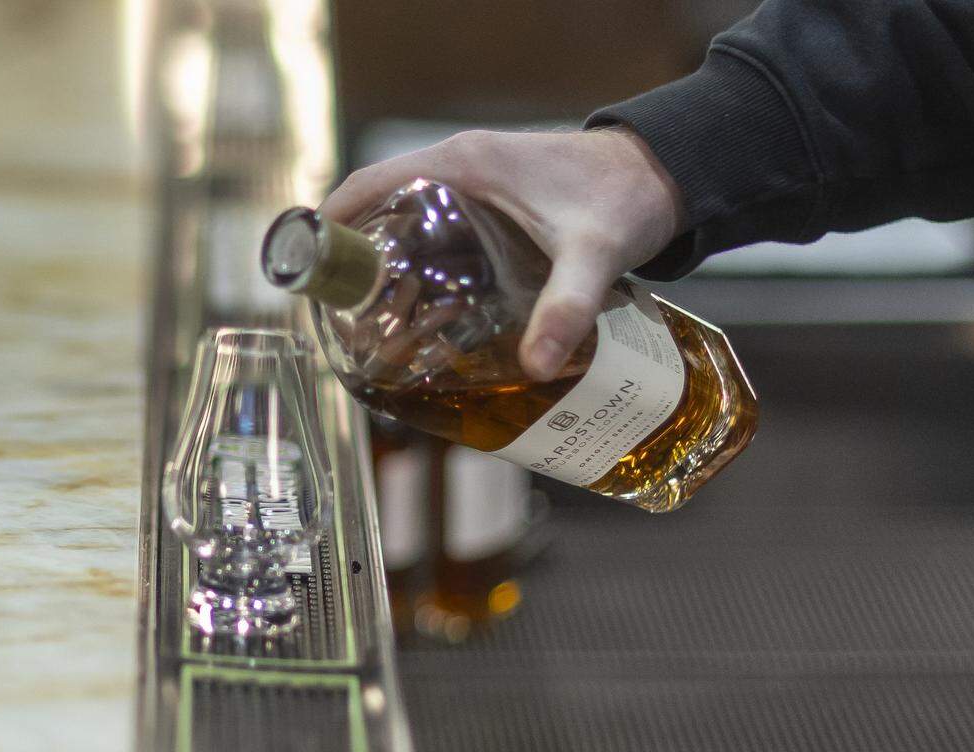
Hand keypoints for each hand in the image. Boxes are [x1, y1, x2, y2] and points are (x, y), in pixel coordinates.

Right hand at [319, 128, 685, 380]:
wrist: (662, 175)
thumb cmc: (624, 197)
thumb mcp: (593, 254)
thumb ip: (566, 306)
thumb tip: (535, 365)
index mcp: (464, 164)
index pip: (369, 186)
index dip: (331, 228)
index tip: (311, 277)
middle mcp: (461, 170)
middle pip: (382, 214)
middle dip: (361, 266)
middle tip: (352, 323)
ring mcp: (477, 187)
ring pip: (411, 229)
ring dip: (394, 272)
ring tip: (384, 328)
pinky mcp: (495, 207)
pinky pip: (442, 236)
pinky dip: (428, 271)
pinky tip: (433, 315)